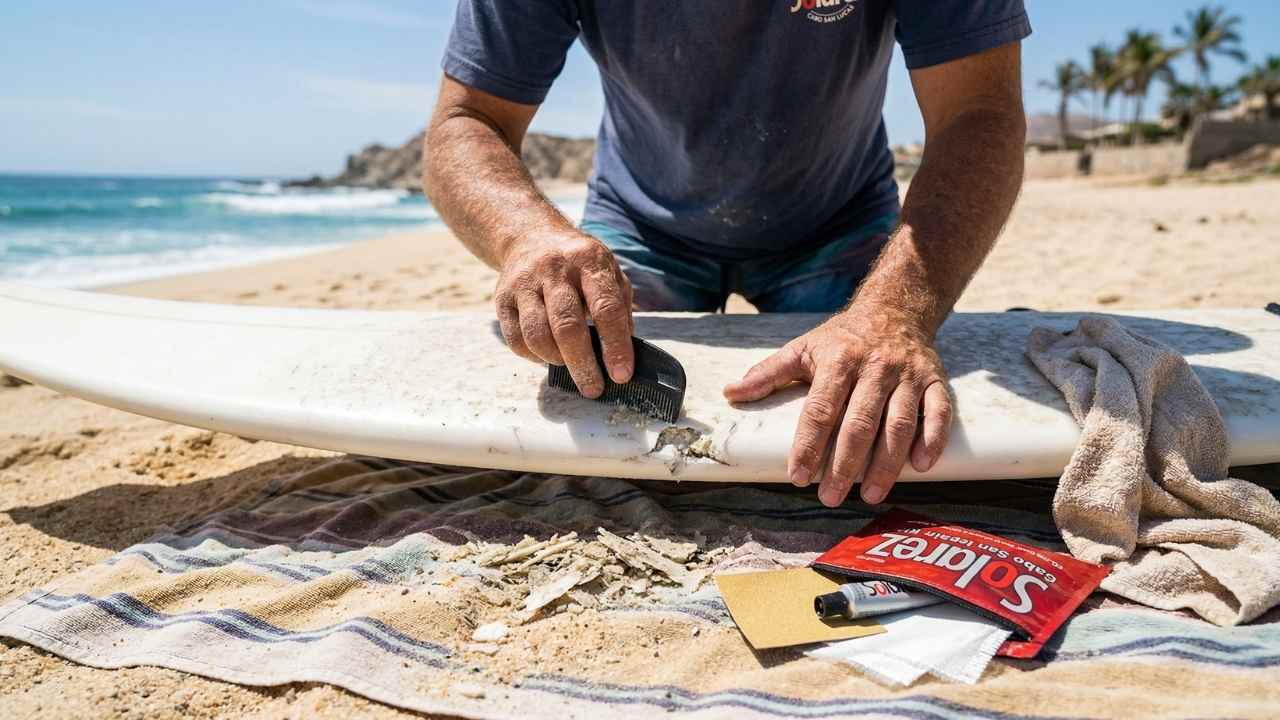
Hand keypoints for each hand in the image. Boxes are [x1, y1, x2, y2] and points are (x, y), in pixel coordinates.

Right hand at [494, 230, 634, 396]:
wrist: (531, 237)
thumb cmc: (580, 266)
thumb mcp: (609, 273)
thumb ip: (619, 309)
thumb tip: (622, 354)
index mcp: (589, 261)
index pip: (606, 308)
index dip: (615, 345)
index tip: (622, 375)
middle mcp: (554, 268)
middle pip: (567, 326)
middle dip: (583, 364)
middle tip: (594, 388)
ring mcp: (524, 282)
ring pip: (537, 335)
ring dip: (556, 361)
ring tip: (571, 368)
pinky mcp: (502, 297)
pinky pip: (515, 339)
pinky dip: (533, 357)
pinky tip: (547, 357)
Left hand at [723, 306, 952, 506]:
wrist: (895, 308)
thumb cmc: (843, 337)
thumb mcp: (803, 348)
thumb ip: (768, 373)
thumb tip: (731, 393)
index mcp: (839, 361)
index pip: (820, 409)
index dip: (808, 444)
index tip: (797, 476)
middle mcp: (875, 368)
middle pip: (859, 423)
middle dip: (845, 465)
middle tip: (831, 497)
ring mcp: (907, 375)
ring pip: (899, 423)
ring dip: (886, 463)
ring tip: (871, 494)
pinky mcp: (934, 380)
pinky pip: (938, 412)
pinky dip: (932, 439)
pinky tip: (921, 466)